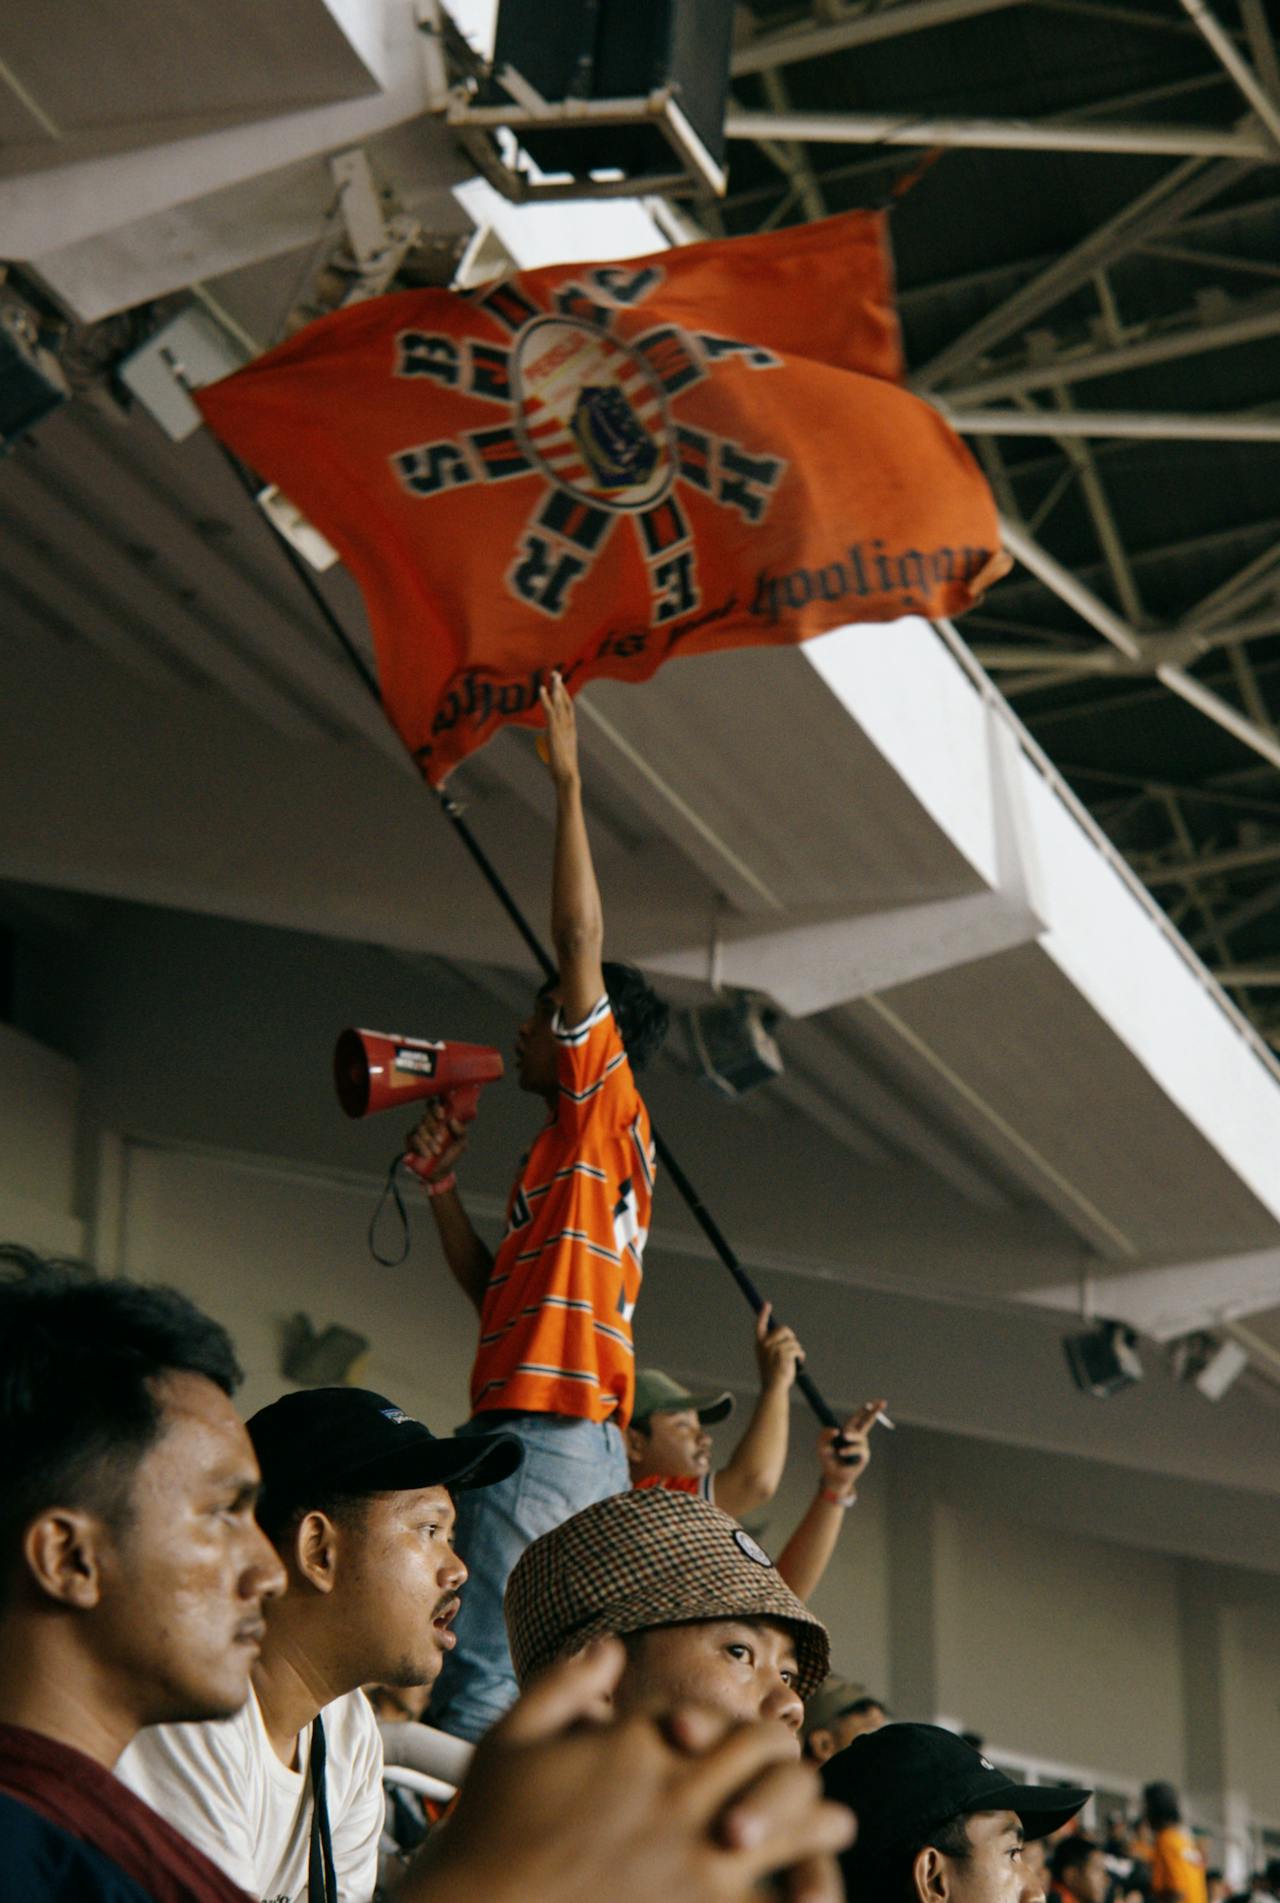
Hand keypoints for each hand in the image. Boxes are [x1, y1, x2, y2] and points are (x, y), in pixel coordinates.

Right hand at [405, 1101, 467, 1185]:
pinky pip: (413, 1138)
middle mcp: (429, 1122)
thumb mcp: (461, 1144)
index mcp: (442, 1119)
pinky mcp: (410, 1140)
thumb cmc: (451, 1154)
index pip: (436, 1105)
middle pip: (426, 1115)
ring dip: (428, 1140)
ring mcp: (419, 1130)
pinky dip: (421, 1147)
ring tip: (437, 1152)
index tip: (442, 1117)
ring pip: (420, 1127)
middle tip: (440, 1139)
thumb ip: (460, 1131)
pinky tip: (427, 1155)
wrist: (440, 1172)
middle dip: (433, 1127)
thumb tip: (452, 1120)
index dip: (437, 1107)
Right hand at [416, 1642, 853, 1902]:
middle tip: (813, 1796)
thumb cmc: (487, 1831)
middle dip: (793, 1777)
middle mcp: (679, 1794)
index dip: (745, 1738)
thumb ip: (565, 1683)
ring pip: (794, 1829)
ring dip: (817, 1830)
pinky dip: (799, 1893)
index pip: (728, 1724)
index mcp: (643, 1746)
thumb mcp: (511, 1736)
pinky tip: (805, 1894)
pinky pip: (776, 1900)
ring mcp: (697, 1861)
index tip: (749, 1755)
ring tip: (831, 1836)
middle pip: (773, 1765)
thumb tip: (607, 1645)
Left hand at [538, 670, 580, 787]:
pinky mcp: (554, 731)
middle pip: (566, 702)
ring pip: (560, 703)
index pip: (569, 709)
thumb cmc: (563, 771)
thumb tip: (550, 744)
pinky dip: (546, 699)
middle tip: (556, 674)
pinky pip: (550, 711)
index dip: (565, 696)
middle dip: (561, 687)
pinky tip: (542, 689)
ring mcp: (562, 728)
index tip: (560, 686)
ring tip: (553, 675)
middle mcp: (569, 726)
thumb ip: (555, 745)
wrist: (568, 776)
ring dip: (556, 688)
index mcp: (571, 731)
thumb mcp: (559, 755)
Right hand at [754, 1302, 803, 1392]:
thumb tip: (786, 1334)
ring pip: (792, 1340)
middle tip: (794, 1347)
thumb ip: (774, 1345)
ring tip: (795, 1359)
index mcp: (759, 1344)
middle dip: (791, 1336)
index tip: (767, 1304)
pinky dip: (801, 1355)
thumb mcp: (769, 1357)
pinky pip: (797, 1349)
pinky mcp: (783, 1353)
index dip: (763, 1314)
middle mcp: (765, 1344)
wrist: (773, 1388)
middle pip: (783, 1329)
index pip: (760, 1325)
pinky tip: (800, 1361)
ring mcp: (774, 1348)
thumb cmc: (773, 1374)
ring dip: (797, 1349)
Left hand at [817, 1399, 886, 1503]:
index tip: (872, 1401)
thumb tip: (836, 1431)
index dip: (864, 1409)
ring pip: (858, 1435)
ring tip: (843, 1439)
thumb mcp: (821, 1444)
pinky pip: (857, 1449)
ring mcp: (862, 1445)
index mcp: (849, 1431)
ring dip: (850, 1436)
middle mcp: (858, 1436)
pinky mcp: (864, 1456)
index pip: (858, 1417)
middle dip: (875, 1411)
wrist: (833, 1476)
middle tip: (883, 1402)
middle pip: (868, 1421)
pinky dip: (848, 1450)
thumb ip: (824, 1435)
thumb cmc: (828, 1458)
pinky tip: (841, 1453)